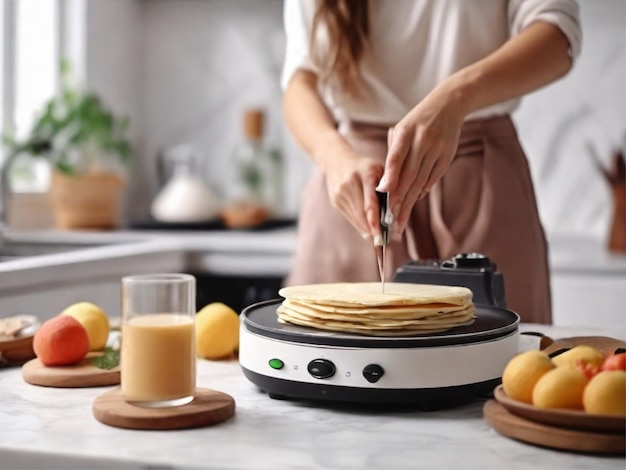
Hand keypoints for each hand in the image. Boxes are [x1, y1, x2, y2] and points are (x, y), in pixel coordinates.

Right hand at [316, 137, 384, 241]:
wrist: (336, 159)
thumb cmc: (365, 166)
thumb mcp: (379, 170)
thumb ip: (388, 188)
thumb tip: (393, 216)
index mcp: (365, 173)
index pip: (370, 202)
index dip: (375, 221)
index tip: (381, 236)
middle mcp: (350, 184)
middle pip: (362, 214)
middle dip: (373, 231)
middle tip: (383, 245)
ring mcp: (340, 193)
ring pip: (356, 218)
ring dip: (367, 231)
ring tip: (378, 243)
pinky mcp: (335, 201)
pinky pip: (350, 217)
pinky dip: (360, 224)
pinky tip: (368, 231)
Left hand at [377, 86, 465, 234]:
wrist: (448, 105)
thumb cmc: (418, 121)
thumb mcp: (402, 130)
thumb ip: (394, 154)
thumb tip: (387, 185)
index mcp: (406, 132)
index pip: (396, 158)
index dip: (390, 177)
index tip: (383, 195)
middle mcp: (422, 141)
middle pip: (409, 175)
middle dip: (399, 199)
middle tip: (390, 219)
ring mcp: (437, 150)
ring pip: (421, 180)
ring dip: (410, 201)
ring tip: (400, 218)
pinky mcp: (447, 157)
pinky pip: (432, 178)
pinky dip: (422, 191)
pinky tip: (413, 201)